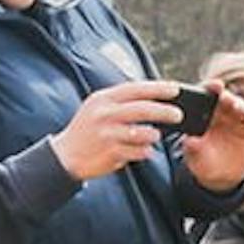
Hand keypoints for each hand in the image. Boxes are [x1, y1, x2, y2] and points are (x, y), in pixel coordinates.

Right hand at [49, 81, 183, 183]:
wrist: (65, 155)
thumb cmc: (87, 129)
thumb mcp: (98, 107)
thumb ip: (121, 101)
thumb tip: (152, 96)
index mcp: (103, 99)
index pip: (135, 89)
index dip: (157, 88)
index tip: (175, 89)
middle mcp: (105, 114)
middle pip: (142, 109)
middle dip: (164, 111)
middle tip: (178, 114)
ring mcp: (108, 134)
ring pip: (142, 133)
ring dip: (153, 135)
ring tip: (155, 136)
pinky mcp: (111, 153)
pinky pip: (138, 152)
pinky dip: (145, 151)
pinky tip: (145, 151)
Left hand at [179, 75, 243, 191]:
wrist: (222, 176)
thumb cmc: (204, 163)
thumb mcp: (195, 157)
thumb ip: (193, 148)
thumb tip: (189, 141)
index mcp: (203, 115)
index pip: (206, 95)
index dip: (209, 88)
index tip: (212, 86)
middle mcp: (220, 113)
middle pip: (223, 97)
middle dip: (224, 94)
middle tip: (223, 95)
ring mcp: (236, 118)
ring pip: (238, 104)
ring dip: (238, 103)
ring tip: (236, 107)